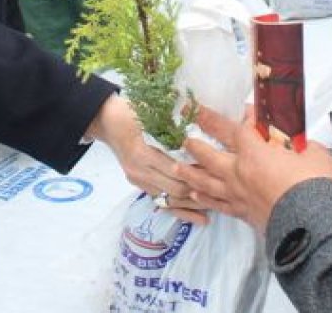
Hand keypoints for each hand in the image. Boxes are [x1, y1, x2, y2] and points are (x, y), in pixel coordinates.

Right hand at [86, 95, 207, 223]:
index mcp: (142, 152)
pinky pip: (162, 202)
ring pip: (170, 199)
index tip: (219, 173)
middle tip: (224, 190)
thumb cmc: (131, 111)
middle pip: (175, 189)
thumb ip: (172, 122)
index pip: (175, 170)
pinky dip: (181, 211)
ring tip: (217, 207)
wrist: (107, 121)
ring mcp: (138, 180)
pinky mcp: (139, 185)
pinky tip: (199, 219)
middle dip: (200, 192)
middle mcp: (139, 170)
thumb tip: (199, 117)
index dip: (197, 174)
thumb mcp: (151, 112)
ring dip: (193, 205)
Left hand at [178, 106, 331, 230]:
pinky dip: (204, 198)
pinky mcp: (243, 213)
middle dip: (195, 144)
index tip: (199, 109)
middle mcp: (238, 172)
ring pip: (206, 182)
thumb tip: (290, 135)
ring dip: (189, 173)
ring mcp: (237, 194)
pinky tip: (195, 195)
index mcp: (254, 152)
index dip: (215, 117)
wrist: (314, 224)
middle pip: (209, 155)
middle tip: (182, 138)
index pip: (232, 129)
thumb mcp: (311, 150)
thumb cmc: (315, 183)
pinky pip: (217, 204)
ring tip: (177, 167)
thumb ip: (295, 140)